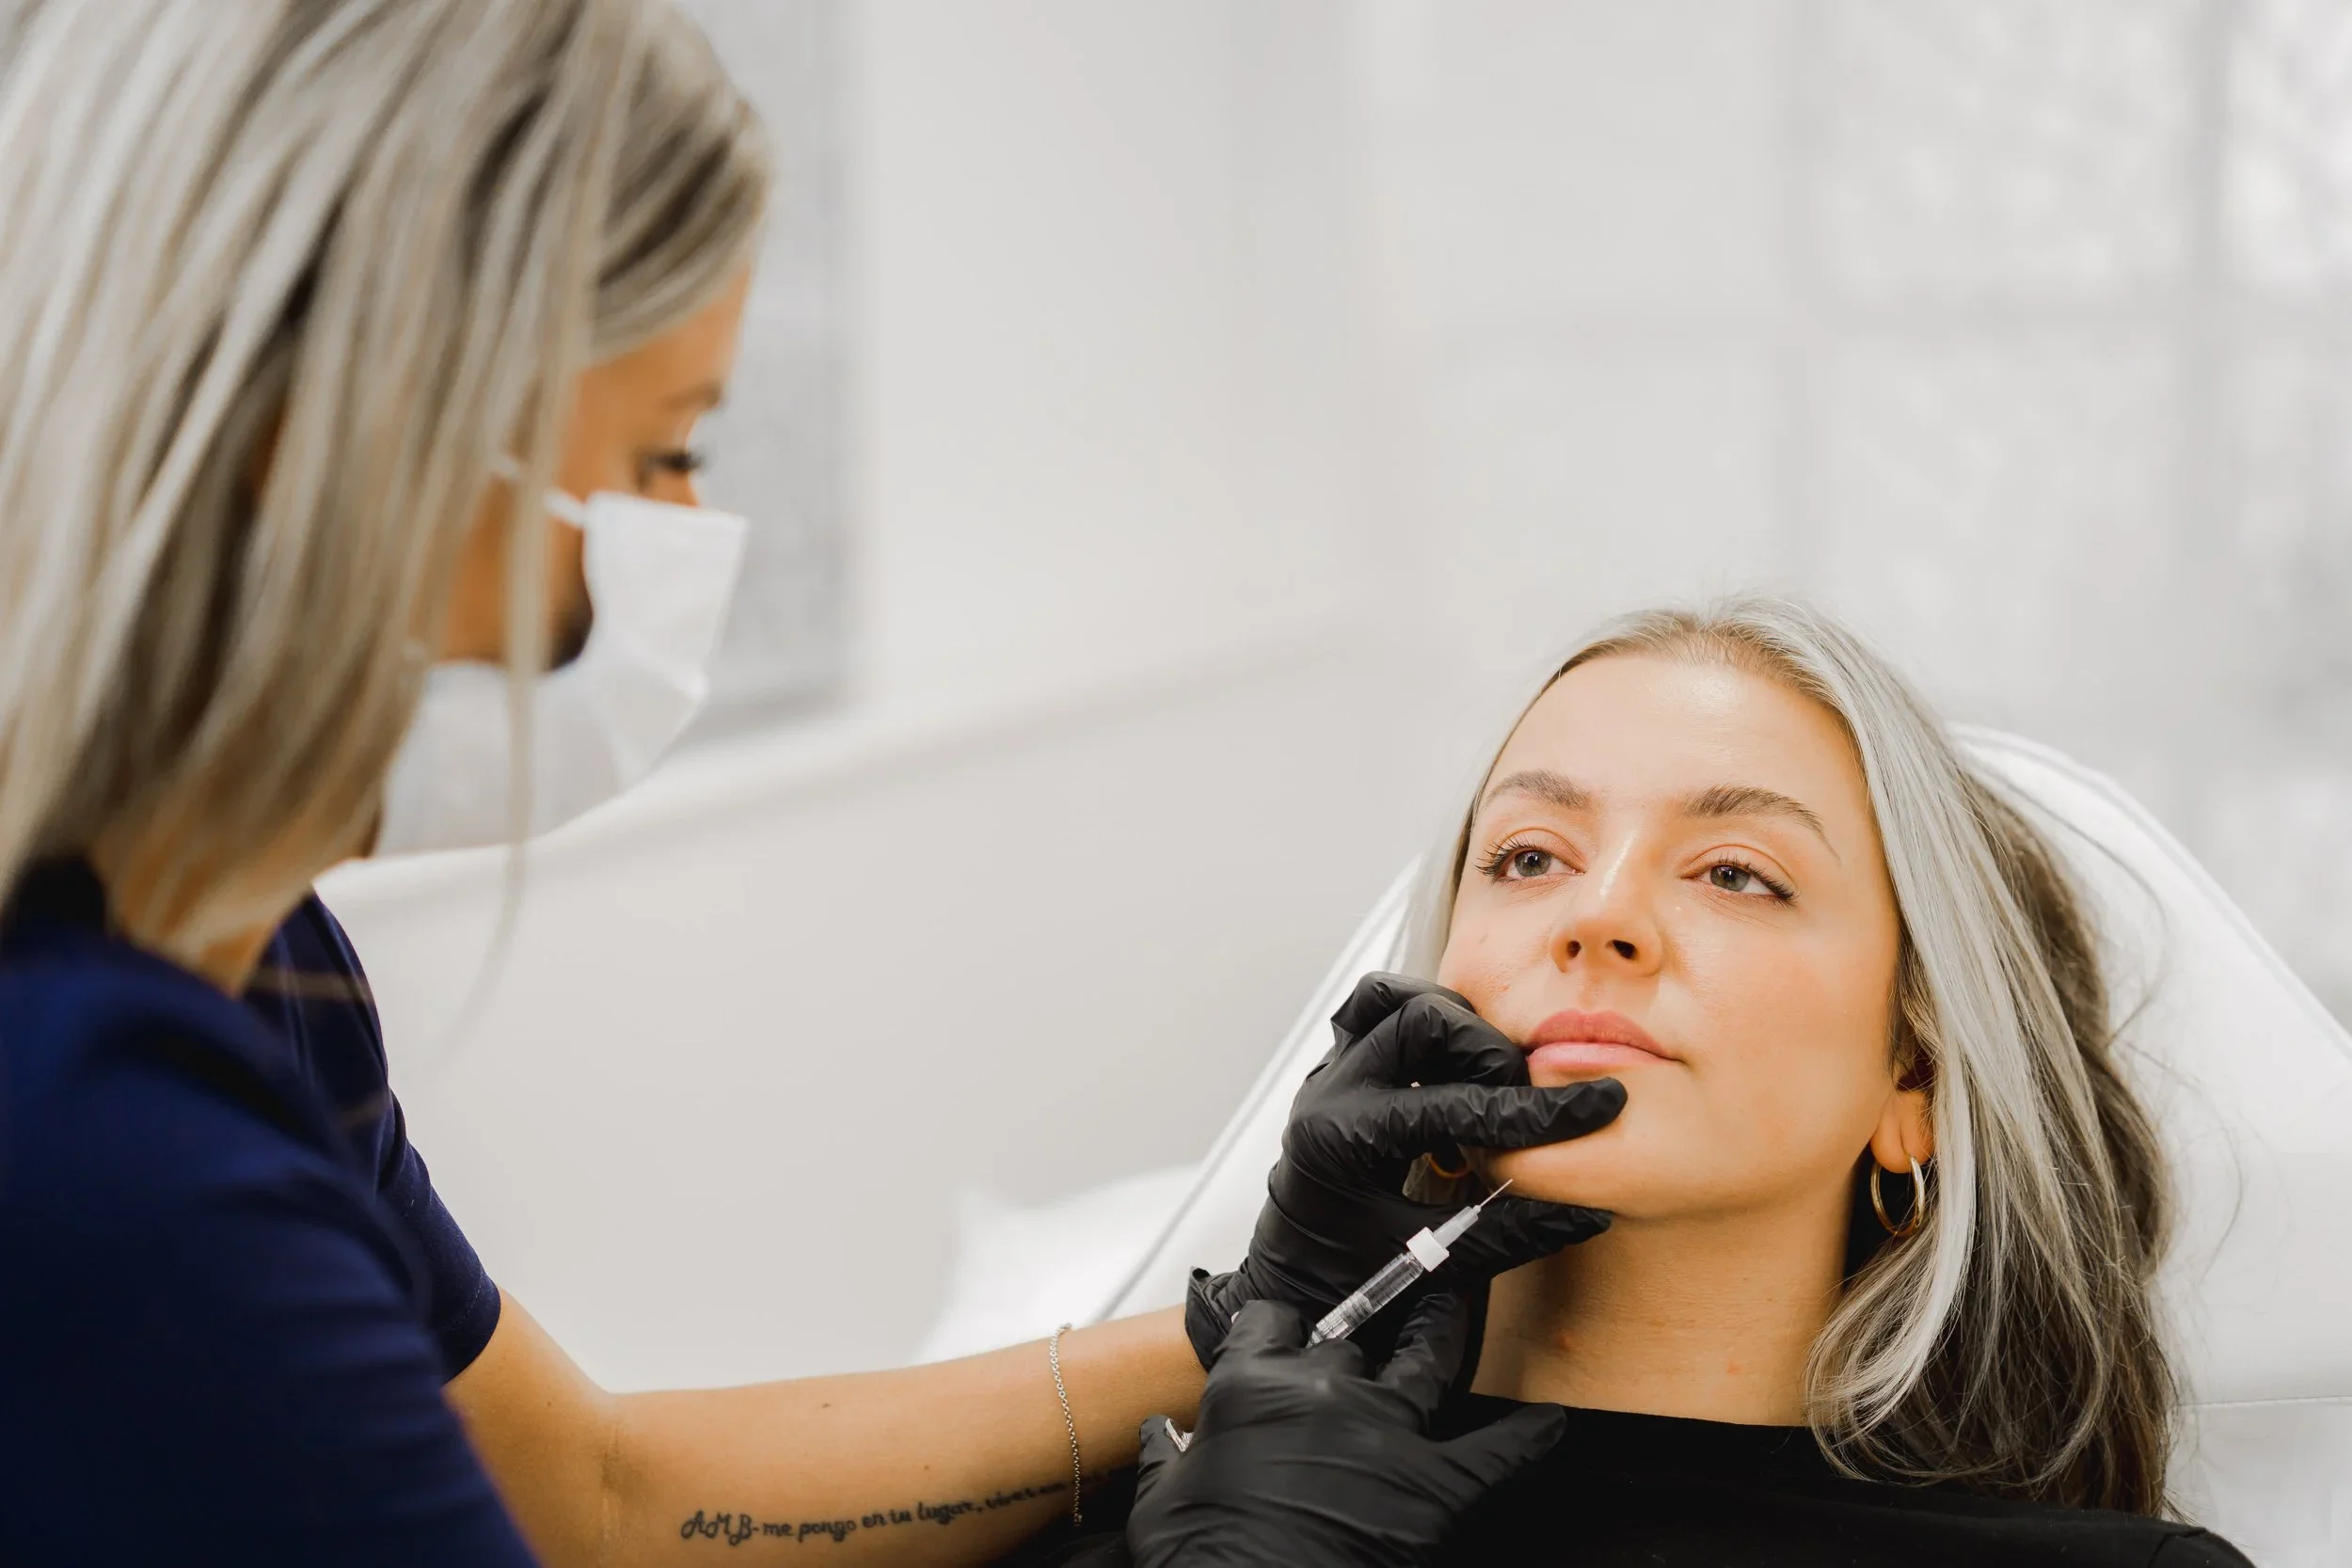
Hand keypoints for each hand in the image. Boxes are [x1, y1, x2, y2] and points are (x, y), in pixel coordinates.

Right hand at [1129, 1296, 1561, 1567]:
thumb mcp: (1159, 1507)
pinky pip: (1497, 1452)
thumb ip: (1161, 1458)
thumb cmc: (1204, 1563)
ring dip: (1442, 1334)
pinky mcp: (1438, 1486)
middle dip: (1353, 1343)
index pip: (1268, 1321)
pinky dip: (1528, 1437)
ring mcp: (1387, 1433)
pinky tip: (1549, 1423)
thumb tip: (1155, 1435)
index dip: (1276, 1328)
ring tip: (1454, 1312)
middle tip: (1366, 1337)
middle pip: (1346, 1340)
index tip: (1282, 1334)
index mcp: (1251, 1389)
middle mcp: (1323, 1394)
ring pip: (1427, 1360)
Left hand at [1188, 974, 1621, 1364]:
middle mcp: (1330, 1092)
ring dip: (1455, 1022)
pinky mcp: (1336, 1069)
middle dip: (1492, 1054)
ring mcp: (1329, 1073)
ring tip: (1494, 1072)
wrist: (1291, 1286)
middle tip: (1529, 1097)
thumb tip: (1588, 1208)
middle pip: (1423, 1021)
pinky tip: (1455, 1058)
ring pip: (1392, 997)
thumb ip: (1510, 1234)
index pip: (1458, 1104)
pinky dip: (1419, 1017)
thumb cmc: (1347, 1281)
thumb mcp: (1433, 1265)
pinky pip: (1371, 1009)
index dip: (1537, 1111)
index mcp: (1346, 1138)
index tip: (1598, 1107)